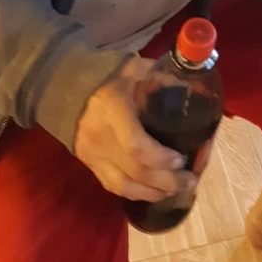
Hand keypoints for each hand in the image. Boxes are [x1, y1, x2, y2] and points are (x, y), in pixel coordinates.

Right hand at [74, 55, 194, 202]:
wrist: (67, 85)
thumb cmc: (110, 74)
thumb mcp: (136, 67)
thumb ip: (163, 77)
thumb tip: (194, 90)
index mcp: (112, 109)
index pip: (135, 145)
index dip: (161, 158)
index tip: (181, 159)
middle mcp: (101, 137)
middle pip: (135, 171)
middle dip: (166, 180)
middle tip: (190, 180)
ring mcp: (92, 154)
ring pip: (125, 186)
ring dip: (154, 192)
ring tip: (177, 189)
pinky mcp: (90, 164)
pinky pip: (114, 186)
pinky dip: (137, 193)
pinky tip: (154, 191)